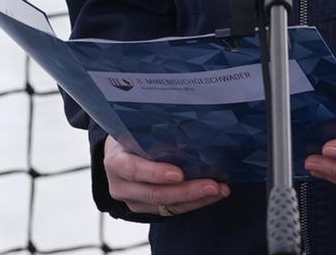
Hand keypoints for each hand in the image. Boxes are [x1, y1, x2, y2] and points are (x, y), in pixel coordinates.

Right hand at [104, 136, 230, 217]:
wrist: (118, 155)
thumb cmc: (130, 138)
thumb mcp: (133, 130)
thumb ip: (151, 134)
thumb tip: (186, 126)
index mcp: (116, 162)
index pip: (134, 170)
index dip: (155, 173)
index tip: (179, 174)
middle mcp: (121, 186)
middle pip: (155, 194)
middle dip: (187, 191)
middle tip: (211, 185)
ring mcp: (134, 201)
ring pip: (168, 206)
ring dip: (198, 199)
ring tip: (219, 190)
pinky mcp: (147, 209)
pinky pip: (174, 210)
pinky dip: (196, 202)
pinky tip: (212, 194)